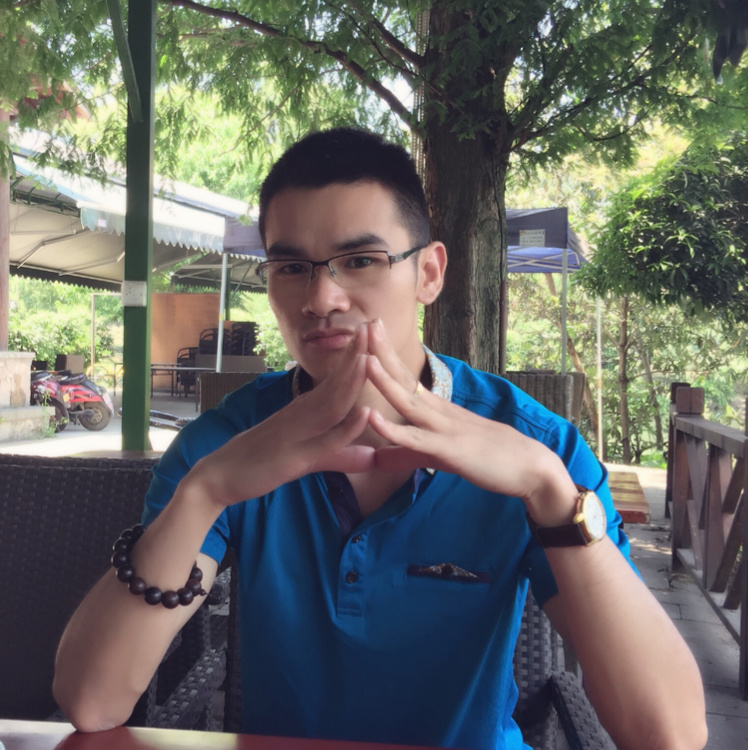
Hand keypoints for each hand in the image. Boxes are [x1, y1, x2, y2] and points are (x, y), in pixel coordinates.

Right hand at [186, 324, 376, 507]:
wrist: (221, 475)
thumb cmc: (263, 462)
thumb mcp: (307, 458)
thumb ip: (339, 456)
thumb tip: (370, 457)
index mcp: (307, 409)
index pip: (336, 378)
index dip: (355, 355)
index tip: (374, 331)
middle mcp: (304, 414)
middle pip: (337, 381)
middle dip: (357, 354)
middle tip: (375, 324)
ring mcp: (299, 432)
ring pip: (334, 404)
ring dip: (353, 380)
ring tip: (372, 356)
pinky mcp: (296, 455)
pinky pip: (326, 439)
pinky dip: (347, 427)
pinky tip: (365, 413)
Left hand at [364, 320, 576, 522]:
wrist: (531, 469)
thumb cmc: (490, 460)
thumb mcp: (439, 456)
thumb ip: (405, 455)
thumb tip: (375, 459)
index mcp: (438, 410)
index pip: (408, 377)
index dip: (387, 356)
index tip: (370, 331)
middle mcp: (440, 412)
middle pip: (406, 378)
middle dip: (384, 351)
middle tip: (366, 321)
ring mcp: (445, 429)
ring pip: (408, 401)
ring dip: (385, 379)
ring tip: (364, 357)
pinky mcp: (448, 450)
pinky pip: (416, 439)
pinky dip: (392, 430)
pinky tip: (372, 418)